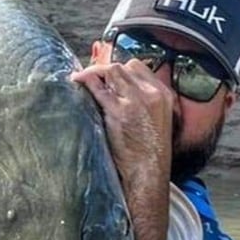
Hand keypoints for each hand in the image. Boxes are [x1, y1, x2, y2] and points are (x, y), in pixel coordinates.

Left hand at [70, 58, 173, 189]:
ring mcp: (136, 100)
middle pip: (124, 67)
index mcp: (163, 95)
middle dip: (105, 71)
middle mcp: (152, 93)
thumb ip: (143, 104)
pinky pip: (98, 86)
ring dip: (94, 73)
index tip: (106, 78)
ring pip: (112, 70)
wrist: (148, 172)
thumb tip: (117, 91)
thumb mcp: (156, 122)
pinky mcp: (120, 110)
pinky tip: (76, 83)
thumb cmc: (148, 154)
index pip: (138, 68)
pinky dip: (85, 80)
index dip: (119, 71)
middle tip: (89, 78)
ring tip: (81, 80)